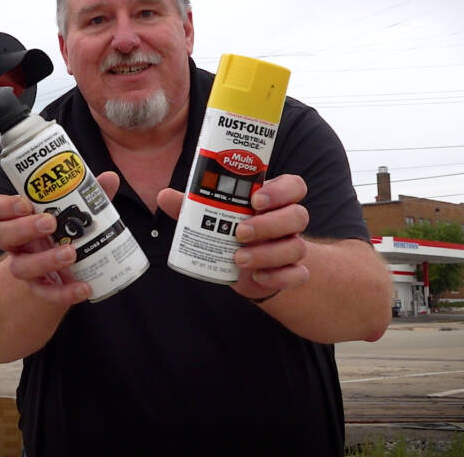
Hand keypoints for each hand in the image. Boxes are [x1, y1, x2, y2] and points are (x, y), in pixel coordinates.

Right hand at [0, 171, 120, 305]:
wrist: (62, 269)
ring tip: (70, 253)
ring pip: (20, 267)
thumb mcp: (70, 211)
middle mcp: (16, 244)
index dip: (3, 206)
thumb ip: (85, 195)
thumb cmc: (60, 232)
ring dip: (45, 260)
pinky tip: (84, 287)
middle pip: (0, 236)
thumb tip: (109, 178)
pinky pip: (46, 293)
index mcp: (16, 219)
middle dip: (23, 228)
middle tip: (50, 222)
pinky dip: (65, 292)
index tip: (25, 203)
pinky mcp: (41, 288)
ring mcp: (25, 267)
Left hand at [157, 174, 309, 300]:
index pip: (294, 186)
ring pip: (297, 246)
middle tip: (239, 233)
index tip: (255, 200)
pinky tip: (259, 277)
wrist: (243, 266)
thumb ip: (193, 205)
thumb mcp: (213, 216)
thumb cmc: (230, 231)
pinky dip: (281, 277)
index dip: (280, 191)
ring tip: (238, 258)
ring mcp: (293, 246)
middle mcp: (288, 221)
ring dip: (268, 253)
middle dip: (269, 225)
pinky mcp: (291, 271)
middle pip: (298, 215)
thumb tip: (164, 195)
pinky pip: (299, 275)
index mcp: (274, 200)